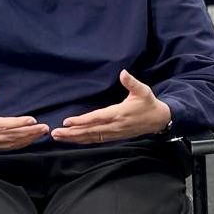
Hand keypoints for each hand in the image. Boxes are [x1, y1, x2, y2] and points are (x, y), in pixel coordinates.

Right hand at [0, 84, 49, 150]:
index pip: (2, 125)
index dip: (18, 123)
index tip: (33, 120)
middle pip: (10, 136)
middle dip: (29, 132)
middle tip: (45, 127)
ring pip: (11, 144)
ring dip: (28, 138)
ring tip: (42, 132)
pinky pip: (8, 148)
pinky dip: (21, 144)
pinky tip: (31, 139)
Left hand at [50, 69, 171, 144]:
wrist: (158, 120)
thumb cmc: (148, 103)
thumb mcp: (143, 90)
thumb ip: (132, 82)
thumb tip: (123, 72)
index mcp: (119, 113)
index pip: (96, 118)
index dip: (81, 121)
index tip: (67, 121)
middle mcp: (115, 126)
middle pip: (89, 131)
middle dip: (71, 133)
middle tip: (55, 133)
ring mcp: (114, 133)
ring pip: (91, 137)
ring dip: (74, 138)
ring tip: (58, 137)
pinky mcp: (114, 137)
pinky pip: (95, 140)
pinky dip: (83, 141)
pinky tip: (72, 140)